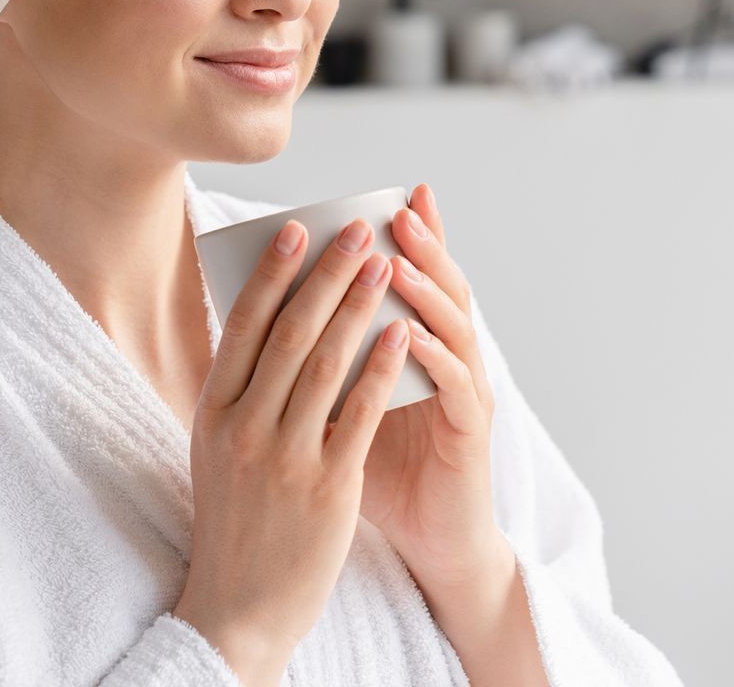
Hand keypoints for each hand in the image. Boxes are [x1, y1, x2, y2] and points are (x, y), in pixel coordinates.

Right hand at [178, 213, 412, 675]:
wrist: (239, 603)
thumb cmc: (232, 513)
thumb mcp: (215, 444)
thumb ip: (237, 387)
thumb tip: (261, 320)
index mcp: (212, 409)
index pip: (243, 325)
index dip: (272, 273)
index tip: (296, 229)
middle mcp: (243, 425)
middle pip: (290, 332)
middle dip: (327, 273)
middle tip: (356, 229)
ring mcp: (285, 456)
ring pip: (327, 362)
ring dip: (359, 305)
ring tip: (383, 263)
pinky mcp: (327, 486)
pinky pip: (358, 413)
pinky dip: (381, 367)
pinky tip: (401, 332)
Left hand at [347, 184, 503, 586]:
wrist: (424, 539)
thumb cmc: (375, 463)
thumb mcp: (340, 400)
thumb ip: (320, 358)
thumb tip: (262, 317)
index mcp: (418, 347)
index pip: (416, 280)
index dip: (413, 238)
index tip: (393, 194)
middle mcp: (448, 359)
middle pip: (440, 290)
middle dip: (423, 246)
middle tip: (400, 209)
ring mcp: (464, 392)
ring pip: (454, 328)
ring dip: (427, 290)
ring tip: (399, 257)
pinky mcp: (471, 432)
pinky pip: (456, 386)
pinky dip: (433, 356)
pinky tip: (410, 332)